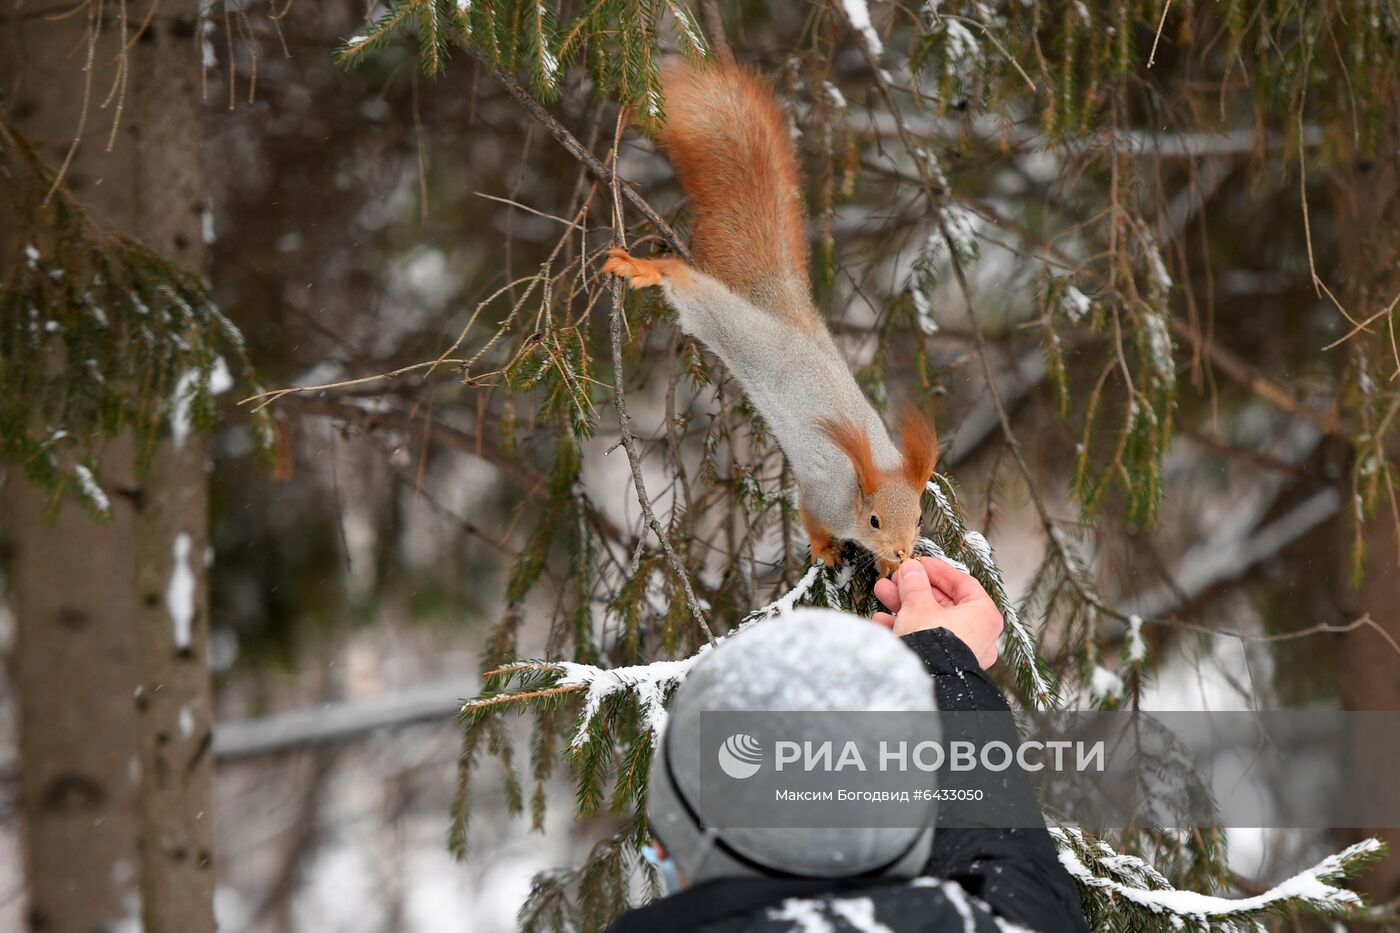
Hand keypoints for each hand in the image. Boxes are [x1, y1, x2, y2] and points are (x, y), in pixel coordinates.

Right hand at [872, 557, 1003, 668]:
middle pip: (943, 601)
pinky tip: (883, 621)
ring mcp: (963, 650)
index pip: (963, 583)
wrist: (923, 683)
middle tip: (897, 579)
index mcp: (983, 615)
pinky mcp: (946, 663)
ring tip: (883, 594)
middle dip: (914, 588)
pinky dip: (906, 627)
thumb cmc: (934, 645)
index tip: (920, 563)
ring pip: (932, 620)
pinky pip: (927, 639)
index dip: (938, 570)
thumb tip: (911, 570)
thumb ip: (915, 583)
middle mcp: (978, 634)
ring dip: (905, 605)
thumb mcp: (919, 604)